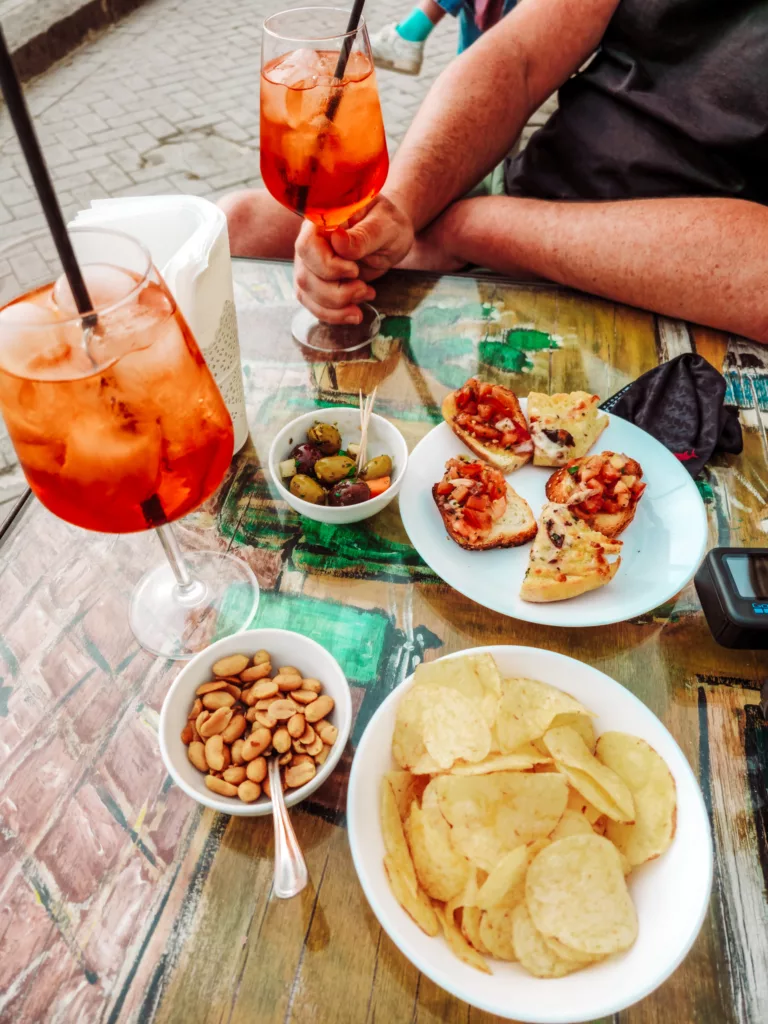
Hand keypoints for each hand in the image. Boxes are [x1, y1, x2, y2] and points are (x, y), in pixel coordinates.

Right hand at [293, 194, 414, 323]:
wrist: (389, 236)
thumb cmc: (388, 224)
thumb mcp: (386, 227)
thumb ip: (364, 235)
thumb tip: (338, 240)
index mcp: (323, 220)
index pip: (307, 246)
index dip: (328, 266)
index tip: (354, 270)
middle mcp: (310, 241)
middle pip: (305, 276)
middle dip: (336, 293)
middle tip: (365, 288)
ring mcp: (309, 262)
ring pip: (306, 293)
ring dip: (336, 306)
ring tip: (365, 296)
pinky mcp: (315, 280)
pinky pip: (313, 304)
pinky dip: (334, 314)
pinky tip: (355, 312)